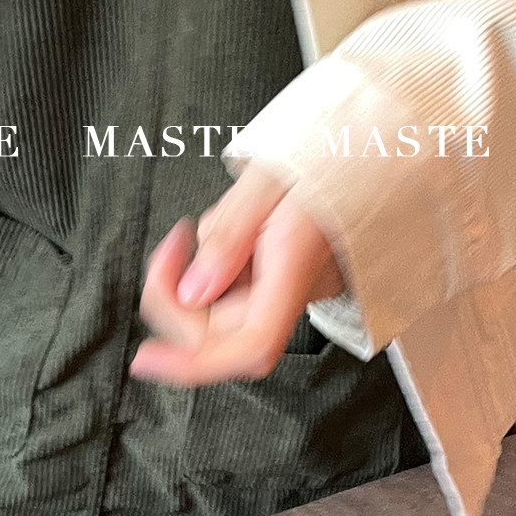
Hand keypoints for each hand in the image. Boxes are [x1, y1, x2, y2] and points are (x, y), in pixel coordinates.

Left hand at [132, 160, 345, 384]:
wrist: (369, 151)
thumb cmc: (328, 157)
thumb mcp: (266, 181)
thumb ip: (226, 237)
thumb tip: (192, 293)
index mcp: (298, 266)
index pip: (252, 345)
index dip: (197, 364)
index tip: (146, 357)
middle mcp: (299, 291)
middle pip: (224, 333)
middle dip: (177, 297)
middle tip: (172, 244)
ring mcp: (295, 292)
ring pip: (224, 311)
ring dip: (201, 271)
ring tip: (225, 216)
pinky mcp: (287, 284)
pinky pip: (238, 291)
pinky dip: (218, 264)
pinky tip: (236, 224)